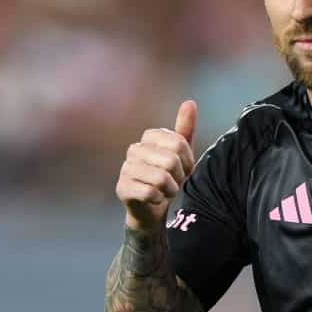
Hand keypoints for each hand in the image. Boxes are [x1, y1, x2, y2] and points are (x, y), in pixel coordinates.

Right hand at [116, 100, 197, 231]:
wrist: (154, 208)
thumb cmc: (170, 177)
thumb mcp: (182, 154)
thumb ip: (185, 128)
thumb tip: (190, 102)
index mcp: (150, 137)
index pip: (179, 143)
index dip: (188, 162)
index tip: (184, 169)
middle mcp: (134, 149)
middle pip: (171, 161)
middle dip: (180, 177)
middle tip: (175, 183)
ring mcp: (126, 168)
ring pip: (161, 178)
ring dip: (171, 190)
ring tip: (166, 191)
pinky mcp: (122, 188)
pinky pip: (150, 192)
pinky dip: (159, 199)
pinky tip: (155, 199)